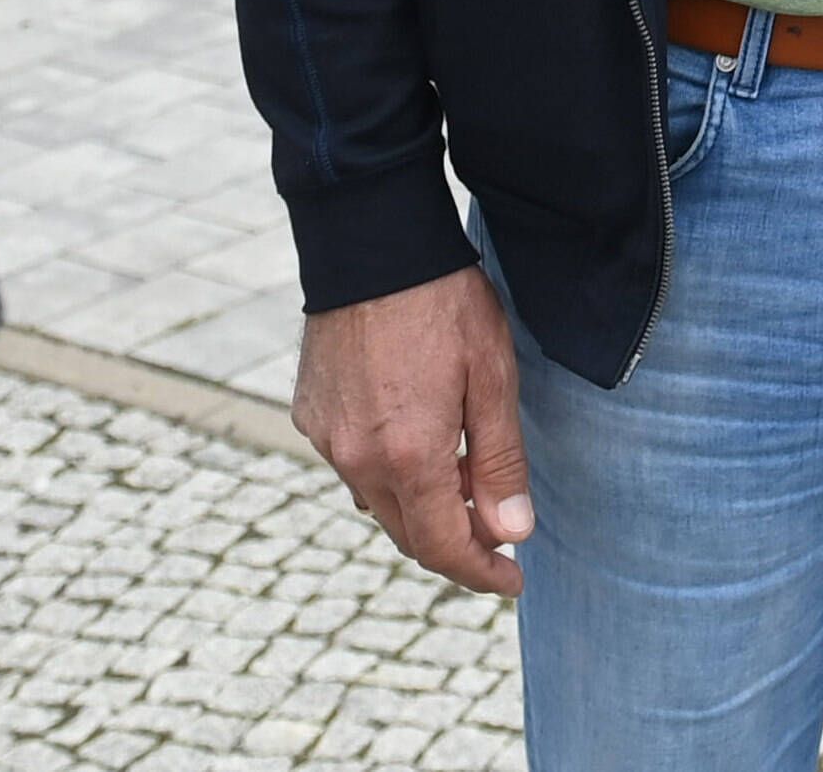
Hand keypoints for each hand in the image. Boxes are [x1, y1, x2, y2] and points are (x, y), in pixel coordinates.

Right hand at [292, 267, 530, 595]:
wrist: (371, 246)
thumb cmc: (444, 304)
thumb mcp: (493, 378)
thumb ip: (500, 461)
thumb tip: (511, 531)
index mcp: (407, 457)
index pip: (444, 547)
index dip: (482, 570)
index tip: (513, 577)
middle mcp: (356, 460)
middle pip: (408, 534)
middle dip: (455, 545)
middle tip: (498, 535)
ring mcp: (326, 439)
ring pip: (378, 502)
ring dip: (422, 506)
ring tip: (464, 479)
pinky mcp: (309, 414)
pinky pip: (351, 464)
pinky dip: (388, 470)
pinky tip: (416, 442)